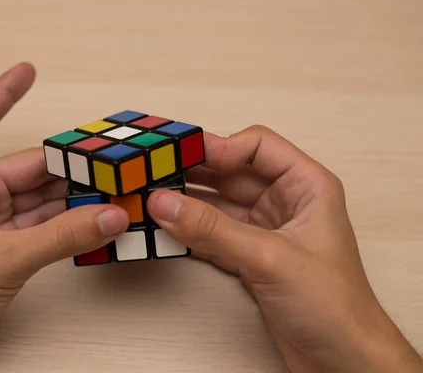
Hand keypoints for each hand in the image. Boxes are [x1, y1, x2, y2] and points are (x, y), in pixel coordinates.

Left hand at [0, 62, 128, 372]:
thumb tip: (108, 214)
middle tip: (105, 157)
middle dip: (67, 163)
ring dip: (72, 196)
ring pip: (40, 196)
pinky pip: (43, 222)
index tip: (27, 71)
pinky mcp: (5, 246)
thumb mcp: (4, 258)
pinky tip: (93, 218)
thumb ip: (62, 235)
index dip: (4, 93)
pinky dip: (68, 221)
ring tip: (109, 188)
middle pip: (28, 166)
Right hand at [147, 126, 422, 372]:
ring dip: (189, 204)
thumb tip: (166, 203)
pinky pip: (214, 233)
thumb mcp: (269, 258)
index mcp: (306, 186)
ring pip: (220, 204)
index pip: (258, 146)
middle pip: (232, 173)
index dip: (220, 147)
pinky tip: (169, 230)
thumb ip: (213, 229)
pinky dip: (192, 232)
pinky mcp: (252, 256)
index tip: (183, 156)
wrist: (342, 359)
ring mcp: (267, 229)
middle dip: (195, 174)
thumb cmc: (334, 306)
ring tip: (155, 202)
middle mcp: (286, 202)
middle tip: (157, 174)